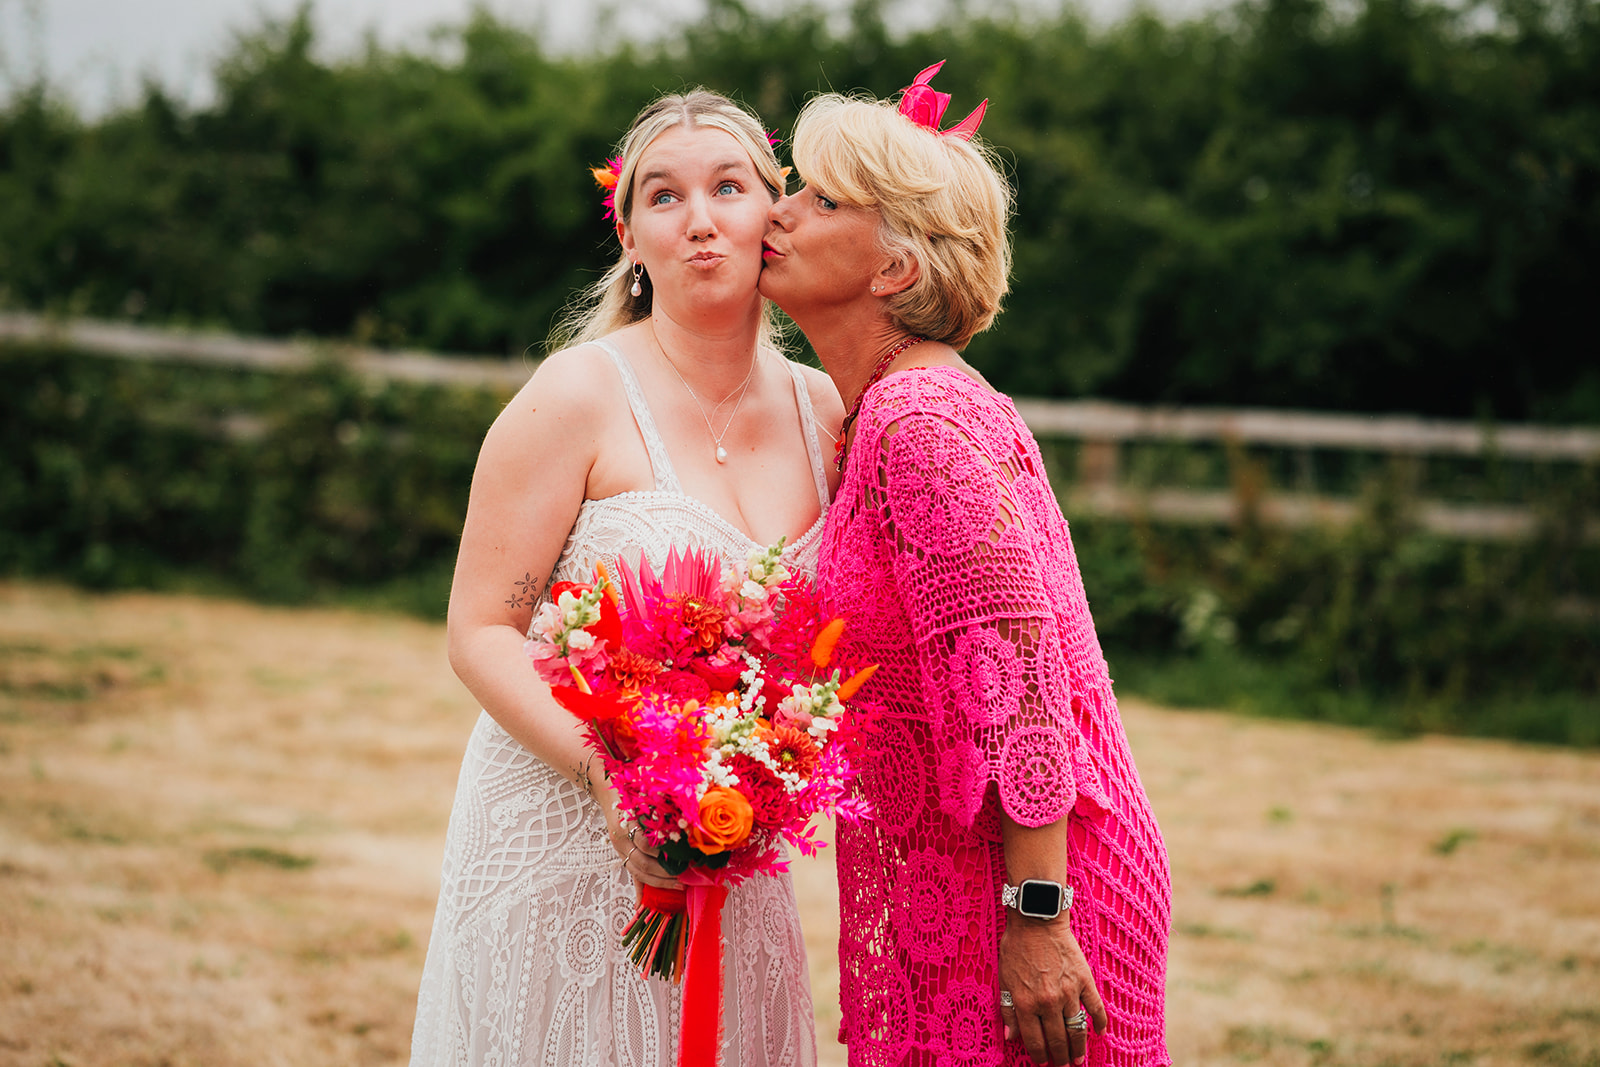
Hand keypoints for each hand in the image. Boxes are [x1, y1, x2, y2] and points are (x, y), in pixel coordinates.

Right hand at [595, 779, 680, 890]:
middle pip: (642, 863)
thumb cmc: (630, 783)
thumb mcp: (646, 786)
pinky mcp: (621, 852)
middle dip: (666, 873)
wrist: (607, 785)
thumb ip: (662, 795)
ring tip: (679, 886)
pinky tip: (642, 906)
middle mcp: (620, 838)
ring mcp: (619, 847)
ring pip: (637, 872)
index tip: (685, 856)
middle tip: (686, 877)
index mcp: (626, 822)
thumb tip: (688, 798)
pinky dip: (638, 890)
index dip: (664, 853)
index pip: (646, 844)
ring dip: (659, 882)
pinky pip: (631, 874)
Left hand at [997, 914, 1107, 1065]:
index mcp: (1025, 1002)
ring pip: (1076, 1030)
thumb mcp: (1004, 978)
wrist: (1036, 920)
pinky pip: (1095, 1008)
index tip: (1042, 1062)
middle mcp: (1047, 1001)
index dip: (1039, 1055)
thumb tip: (1010, 1036)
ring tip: (1078, 1060)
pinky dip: (1099, 1023)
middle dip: (1060, 1058)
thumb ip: (1007, 1009)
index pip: (1034, 1040)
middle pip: (1057, 1039)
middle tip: (1062, 1066)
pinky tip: (1099, 1034)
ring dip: (1078, 1049)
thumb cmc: (1017, 947)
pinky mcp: (1084, 981)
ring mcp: (1068, 992)